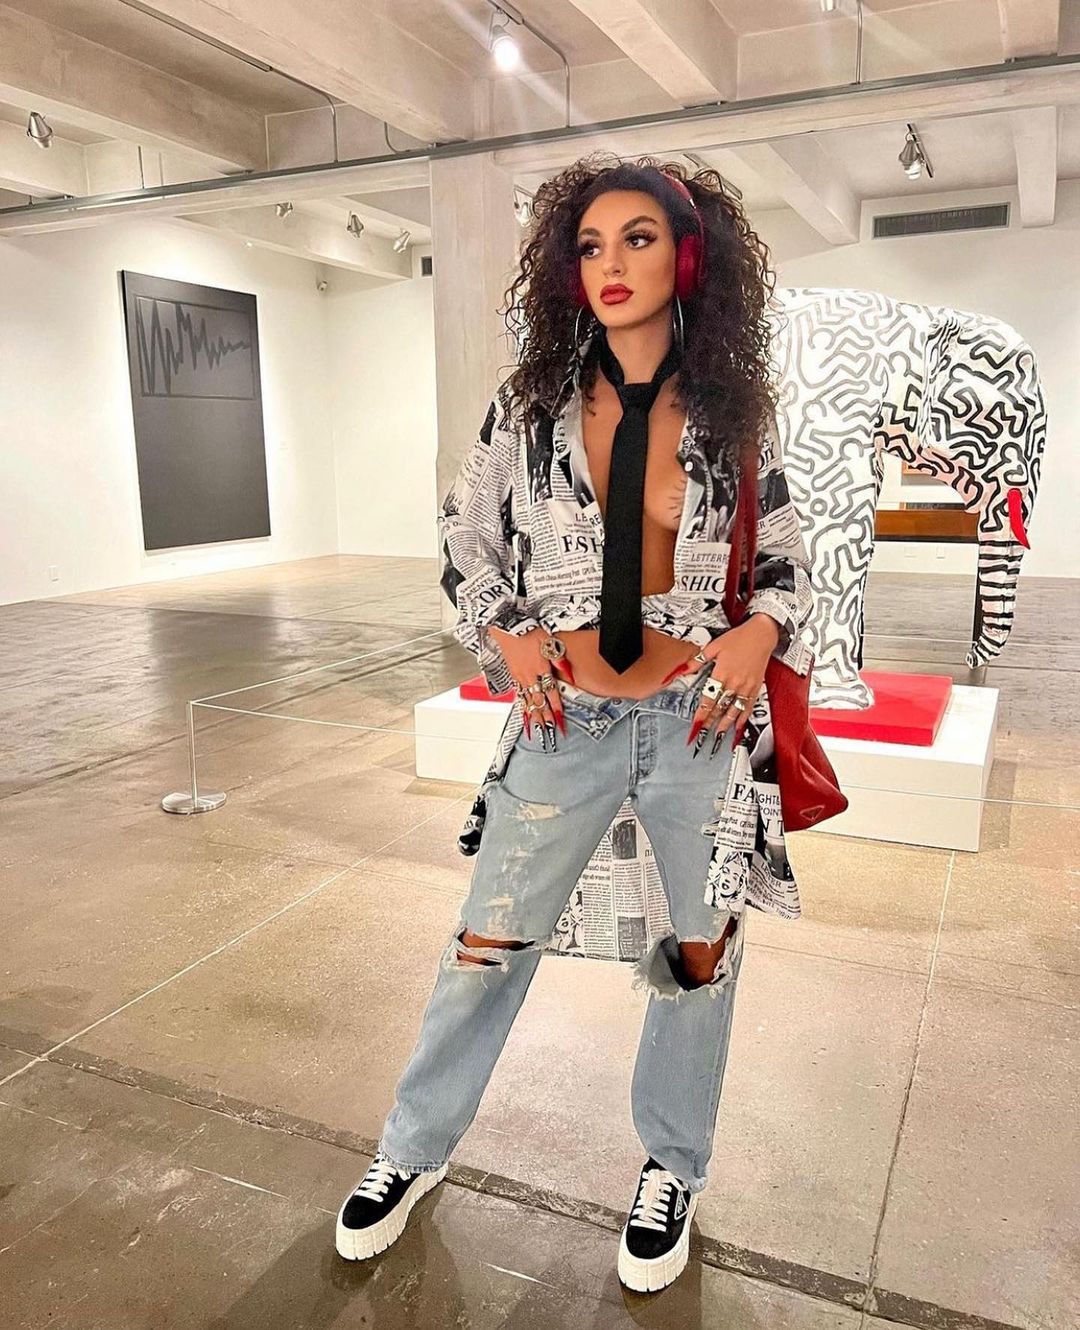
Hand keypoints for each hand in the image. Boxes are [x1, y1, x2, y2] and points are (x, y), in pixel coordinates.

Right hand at [487, 626, 568, 749]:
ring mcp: (520, 677)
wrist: (509, 628)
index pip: (551, 693)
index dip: (556, 709)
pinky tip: (524, 714)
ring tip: (538, 729)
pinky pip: (519, 695)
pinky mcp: (513, 675)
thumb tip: (571, 675)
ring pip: (528, 701)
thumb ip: (560, 661)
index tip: (561, 721)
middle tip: (550, 732)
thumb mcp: (549, 643)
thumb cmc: (529, 633)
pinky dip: (522, 707)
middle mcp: (530, 676)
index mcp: (541, 668)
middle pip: (539, 701)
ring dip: (533, 716)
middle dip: (545, 718)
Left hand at [685, 614, 778, 757]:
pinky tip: (738, 729)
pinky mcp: (756, 687)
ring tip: (717, 736)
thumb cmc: (738, 638)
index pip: (708, 699)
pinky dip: (743, 719)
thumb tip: (680, 670)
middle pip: (720, 707)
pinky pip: (749, 707)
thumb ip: (696, 661)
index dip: (701, 714)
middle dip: (710, 723)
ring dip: (725, 725)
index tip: (694, 725)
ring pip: (734, 710)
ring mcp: (747, 686)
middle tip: (702, 735)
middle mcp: (735, 682)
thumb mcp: (713, 647)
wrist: (761, 634)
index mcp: (722, 673)